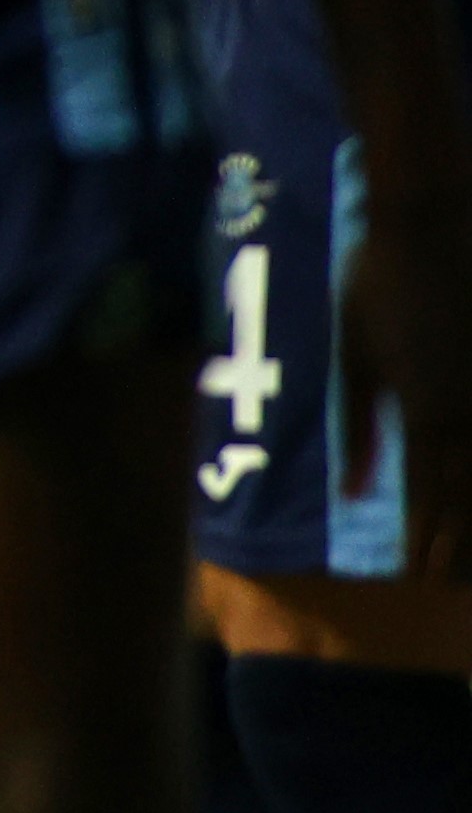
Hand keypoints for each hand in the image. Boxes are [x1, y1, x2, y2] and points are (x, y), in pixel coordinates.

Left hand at [342, 190, 471, 582]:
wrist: (427, 225)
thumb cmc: (376, 285)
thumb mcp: (352, 355)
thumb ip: (360, 427)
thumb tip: (357, 493)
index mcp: (423, 411)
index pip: (425, 493)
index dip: (424, 539)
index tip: (422, 577)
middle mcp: (468, 412)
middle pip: (471, 496)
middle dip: (464, 544)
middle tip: (454, 586)